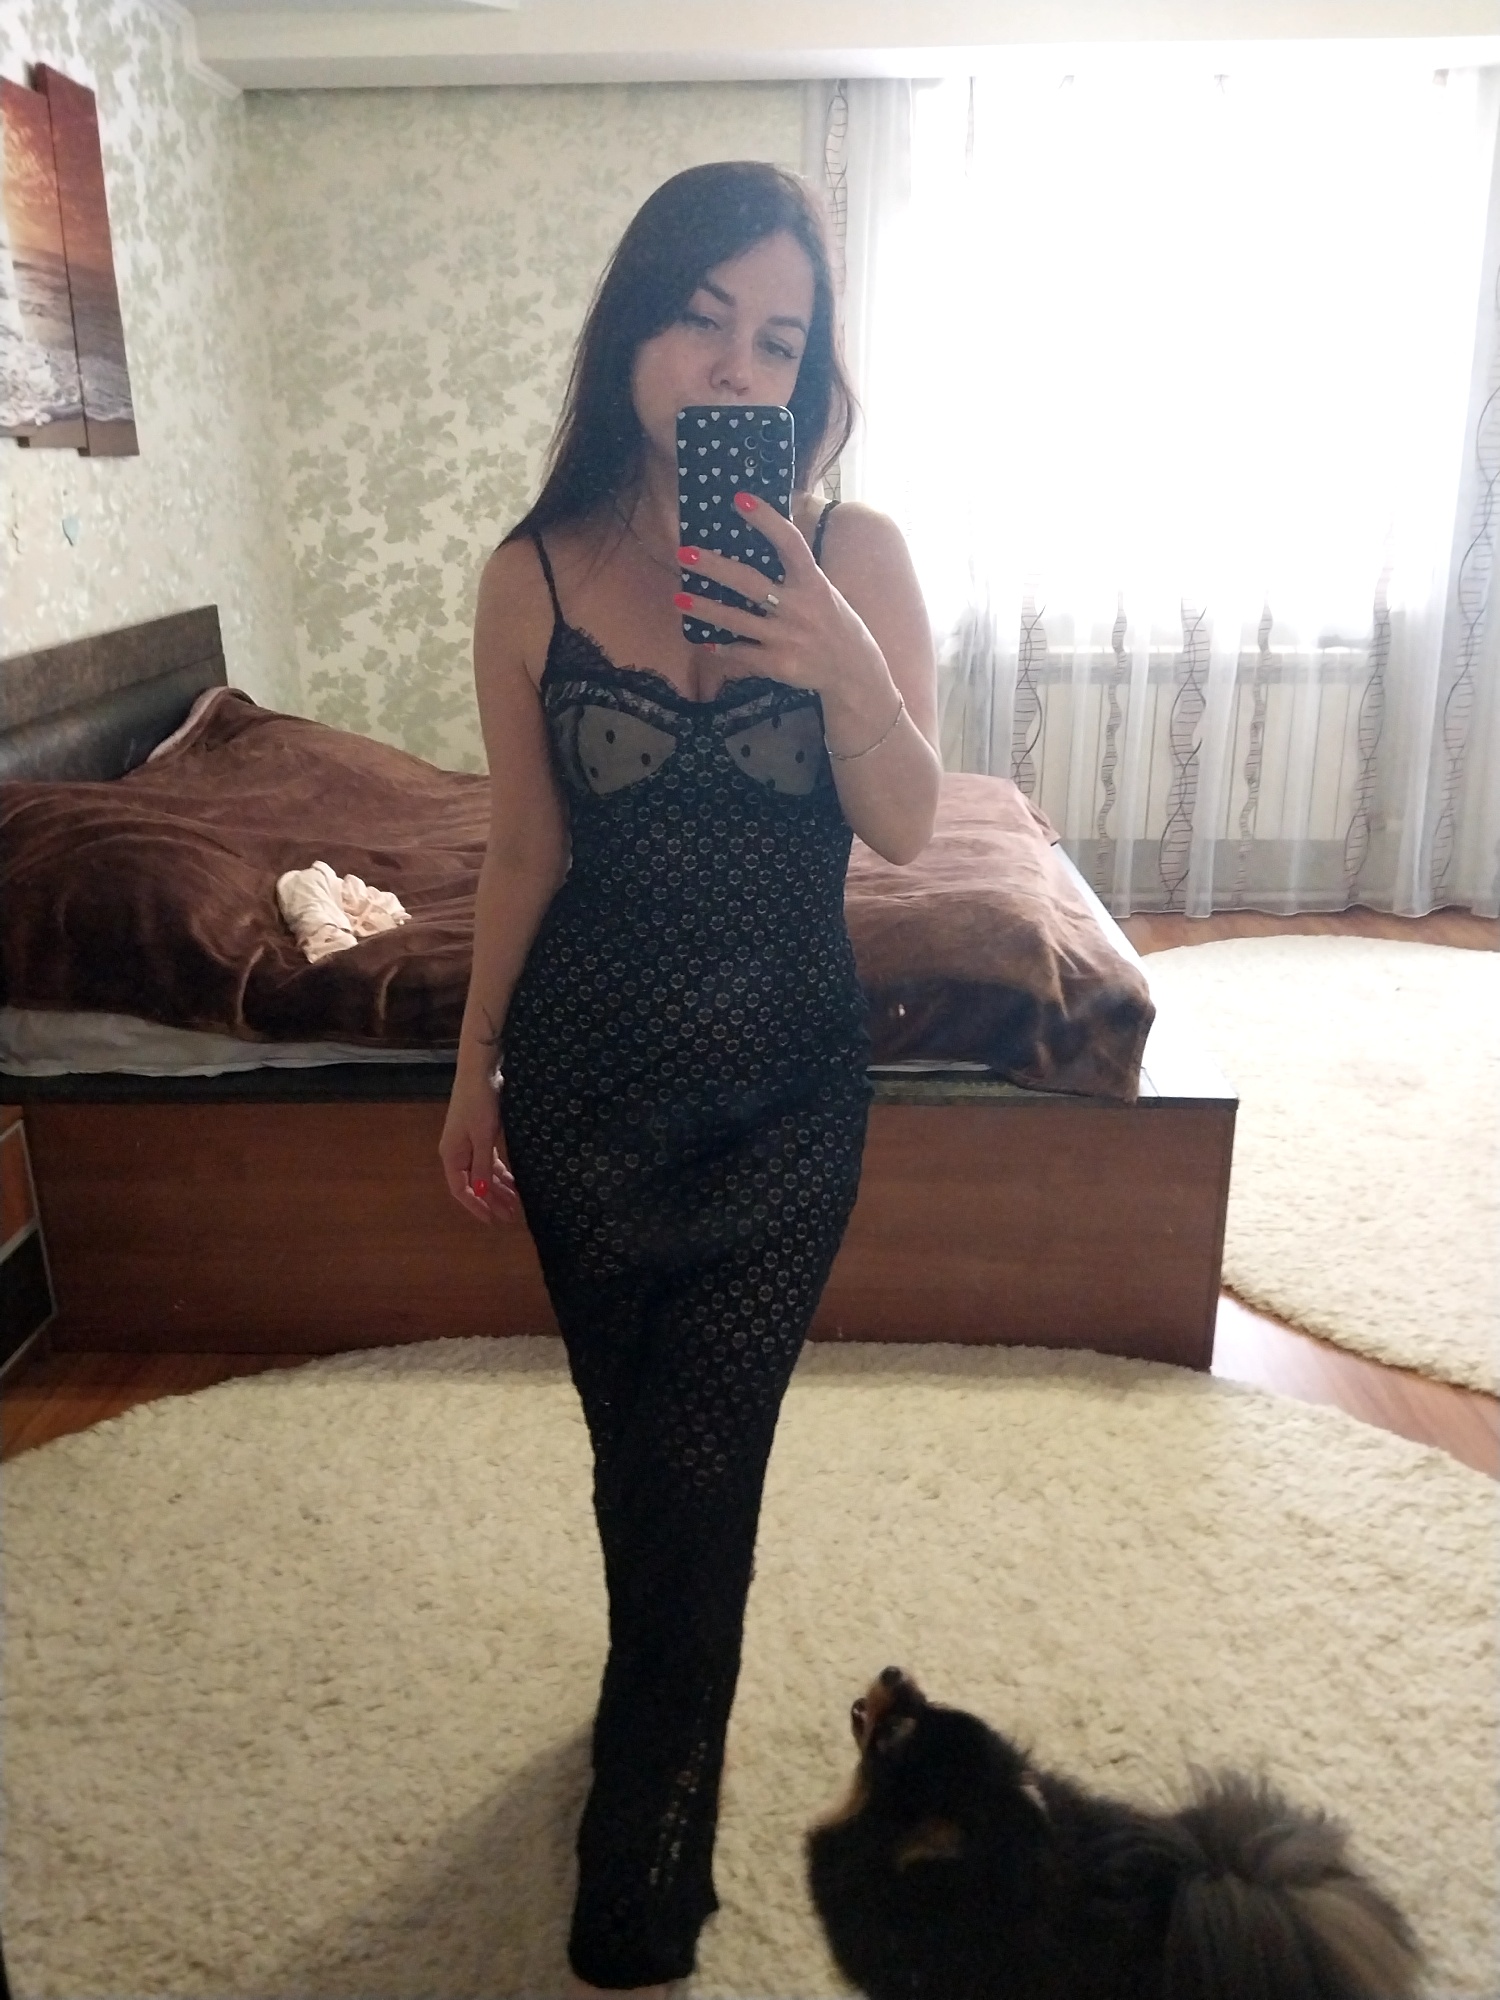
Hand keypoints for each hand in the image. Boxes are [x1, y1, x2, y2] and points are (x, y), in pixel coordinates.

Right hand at [439, 1073, 521, 1224]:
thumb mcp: (483, 1137)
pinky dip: (501, 1172)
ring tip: (516, 1203)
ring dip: (498, 1188)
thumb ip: (482, 1166)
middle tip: (511, 1216)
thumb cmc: (479, 1104)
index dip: (476, 1206)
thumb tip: (480, 1192)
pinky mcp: (481, 1135)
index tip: (493, 1220)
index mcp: (451, 1155)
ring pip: (484, 1172)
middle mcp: (457, 1152)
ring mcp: (468, 1143)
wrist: (480, 1072)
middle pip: (474, 1183)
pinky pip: (490, 1160)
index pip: (461, 1190)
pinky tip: (514, 1182)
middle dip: (492, 1200)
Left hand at [674, 493, 891, 706]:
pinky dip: (722, 647)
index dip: (766, 520)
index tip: (740, 499)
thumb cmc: (834, 623)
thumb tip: (764, 540)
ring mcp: (786, 637)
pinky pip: (741, 652)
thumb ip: (797, 572)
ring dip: (704, 609)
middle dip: (714, 567)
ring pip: (736, 620)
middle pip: (749, 582)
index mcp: (814, 583)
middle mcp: (799, 607)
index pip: (790, 543)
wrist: (854, 672)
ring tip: (679, 599)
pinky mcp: (778, 664)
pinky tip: (704, 641)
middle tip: (684, 553)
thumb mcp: (824, 591)